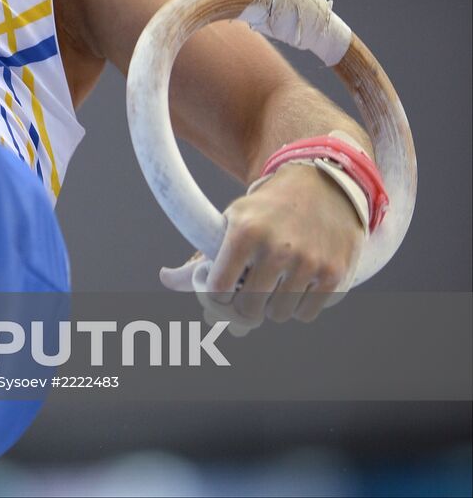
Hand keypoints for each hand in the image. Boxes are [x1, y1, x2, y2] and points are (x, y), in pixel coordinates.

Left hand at [160, 163, 363, 334]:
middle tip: (246, 297)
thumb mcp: (231, 220)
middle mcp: (277, 248)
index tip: (220, 294)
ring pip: (279, 315)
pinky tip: (297, 285)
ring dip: (272, 308)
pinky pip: (306, 314)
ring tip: (273, 285)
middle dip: (243, 308)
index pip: (219, 289)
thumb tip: (164, 279)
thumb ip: (199, 255)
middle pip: (249, 309)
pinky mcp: (335, 274)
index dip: (215, 299)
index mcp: (244, 233)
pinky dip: (298, 307)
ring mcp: (309, 263)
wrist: (322, 185)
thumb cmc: (266, 209)